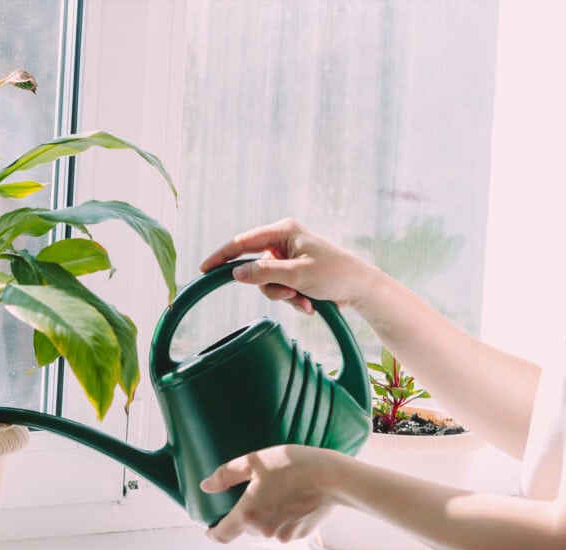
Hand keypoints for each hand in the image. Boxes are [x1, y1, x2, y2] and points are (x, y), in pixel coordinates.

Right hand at [199, 218, 374, 313]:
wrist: (361, 288)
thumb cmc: (334, 274)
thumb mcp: (297, 275)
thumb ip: (264, 273)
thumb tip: (235, 274)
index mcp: (283, 231)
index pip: (242, 243)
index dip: (221, 256)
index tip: (203, 269)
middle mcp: (283, 240)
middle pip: (254, 267)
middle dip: (270, 286)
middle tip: (290, 293)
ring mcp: (287, 256)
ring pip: (266, 282)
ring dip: (283, 295)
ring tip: (304, 299)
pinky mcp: (293, 271)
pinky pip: (279, 288)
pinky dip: (291, 298)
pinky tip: (309, 302)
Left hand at [200, 444, 344, 543]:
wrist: (332, 476)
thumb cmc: (291, 465)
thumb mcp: (253, 462)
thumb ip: (225, 476)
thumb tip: (206, 486)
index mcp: (248, 515)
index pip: (222, 536)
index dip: (213, 533)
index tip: (210, 529)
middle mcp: (264, 531)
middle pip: (246, 528)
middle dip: (246, 513)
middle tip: (256, 490)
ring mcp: (284, 535)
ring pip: (266, 529)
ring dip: (266, 515)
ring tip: (279, 491)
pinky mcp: (301, 534)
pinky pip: (284, 528)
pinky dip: (284, 517)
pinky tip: (294, 498)